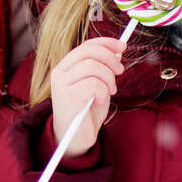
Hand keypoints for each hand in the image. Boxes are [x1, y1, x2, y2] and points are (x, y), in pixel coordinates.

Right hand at [48, 37, 125, 157]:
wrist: (76, 138)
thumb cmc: (86, 111)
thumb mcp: (96, 84)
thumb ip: (102, 68)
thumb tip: (117, 51)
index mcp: (65, 66)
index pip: (86, 46)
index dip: (106, 43)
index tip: (122, 46)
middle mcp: (60, 72)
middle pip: (89, 52)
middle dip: (110, 59)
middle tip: (120, 71)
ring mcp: (62, 84)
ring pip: (92, 67)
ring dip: (108, 80)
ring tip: (109, 92)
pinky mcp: (68, 97)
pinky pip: (93, 85)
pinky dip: (103, 93)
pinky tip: (99, 102)